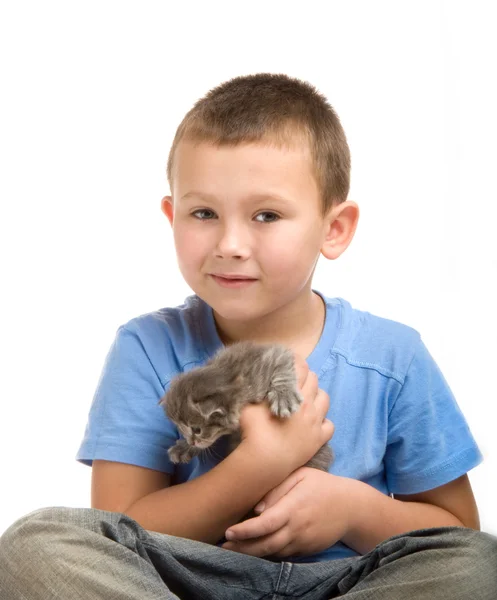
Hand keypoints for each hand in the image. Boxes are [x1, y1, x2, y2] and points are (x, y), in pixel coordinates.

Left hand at [222, 467, 352, 557]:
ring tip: (231, 551)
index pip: (265, 524)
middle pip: (265, 545)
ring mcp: (302, 542)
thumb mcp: (301, 475)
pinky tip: (253, 551)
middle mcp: (296, 529)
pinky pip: (282, 555)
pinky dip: (267, 555)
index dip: (245, 531)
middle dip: (241, 548)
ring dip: (252, 554)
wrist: (351, 507)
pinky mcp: (306, 550)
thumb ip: (278, 488)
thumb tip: (257, 508)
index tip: (228, 532)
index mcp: (293, 508)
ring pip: (272, 553)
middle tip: (222, 547)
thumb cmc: (322, 485)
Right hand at [238, 354, 334, 475]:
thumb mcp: (249, 404)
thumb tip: (256, 377)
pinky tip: (314, 422)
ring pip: (325, 398)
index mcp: (293, 392)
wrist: (265, 460)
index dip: (295, 361)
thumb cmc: (254, 430)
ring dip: (317, 395)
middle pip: (314, 380)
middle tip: (294, 380)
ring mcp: (316, 421)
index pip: (301, 367)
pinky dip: (323, 420)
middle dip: (305, 376)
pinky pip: (329, 424)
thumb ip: (255, 389)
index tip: (288, 361)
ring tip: (306, 399)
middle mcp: (308, 404)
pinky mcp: (319, 439)